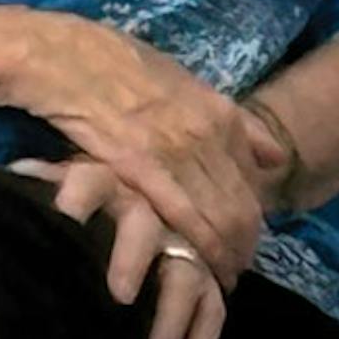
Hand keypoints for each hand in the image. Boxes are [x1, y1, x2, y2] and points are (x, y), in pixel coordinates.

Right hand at [18, 13, 273, 278]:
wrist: (67, 59)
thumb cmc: (119, 66)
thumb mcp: (186, 83)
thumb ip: (228, 121)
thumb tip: (272, 155)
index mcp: (221, 115)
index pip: (253, 179)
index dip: (254, 216)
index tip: (248, 238)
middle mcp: (209, 136)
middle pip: (243, 205)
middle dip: (245, 244)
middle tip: (238, 269)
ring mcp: (179, 154)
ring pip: (220, 218)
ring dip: (226, 255)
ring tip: (223, 279)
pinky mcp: (143, 171)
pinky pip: (185, 219)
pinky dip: (199, 250)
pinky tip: (202, 270)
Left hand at [19, 155, 233, 338]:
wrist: (141, 208)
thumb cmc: (83, 205)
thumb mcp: (61, 191)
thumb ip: (44, 184)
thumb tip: (17, 176)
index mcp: (107, 183)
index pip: (91, 181)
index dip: (79, 195)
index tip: (64, 216)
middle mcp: (149, 208)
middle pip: (144, 227)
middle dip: (134, 258)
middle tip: (121, 296)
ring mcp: (180, 241)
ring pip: (184, 272)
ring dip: (173, 314)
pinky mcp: (202, 271)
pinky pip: (213, 302)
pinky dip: (203, 333)